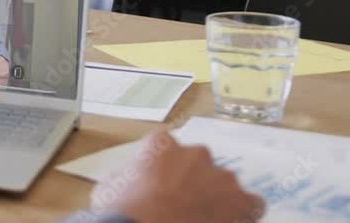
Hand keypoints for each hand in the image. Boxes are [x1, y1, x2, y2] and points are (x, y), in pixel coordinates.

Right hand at [90, 131, 264, 222]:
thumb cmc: (123, 209)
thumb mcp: (108, 187)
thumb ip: (122, 178)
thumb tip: (120, 183)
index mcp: (161, 144)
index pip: (165, 148)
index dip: (162, 169)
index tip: (157, 185)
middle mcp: (196, 154)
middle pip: (198, 164)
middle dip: (192, 182)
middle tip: (180, 205)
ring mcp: (222, 177)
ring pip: (224, 185)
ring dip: (215, 198)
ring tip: (201, 219)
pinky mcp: (242, 202)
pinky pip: (252, 205)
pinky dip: (243, 215)